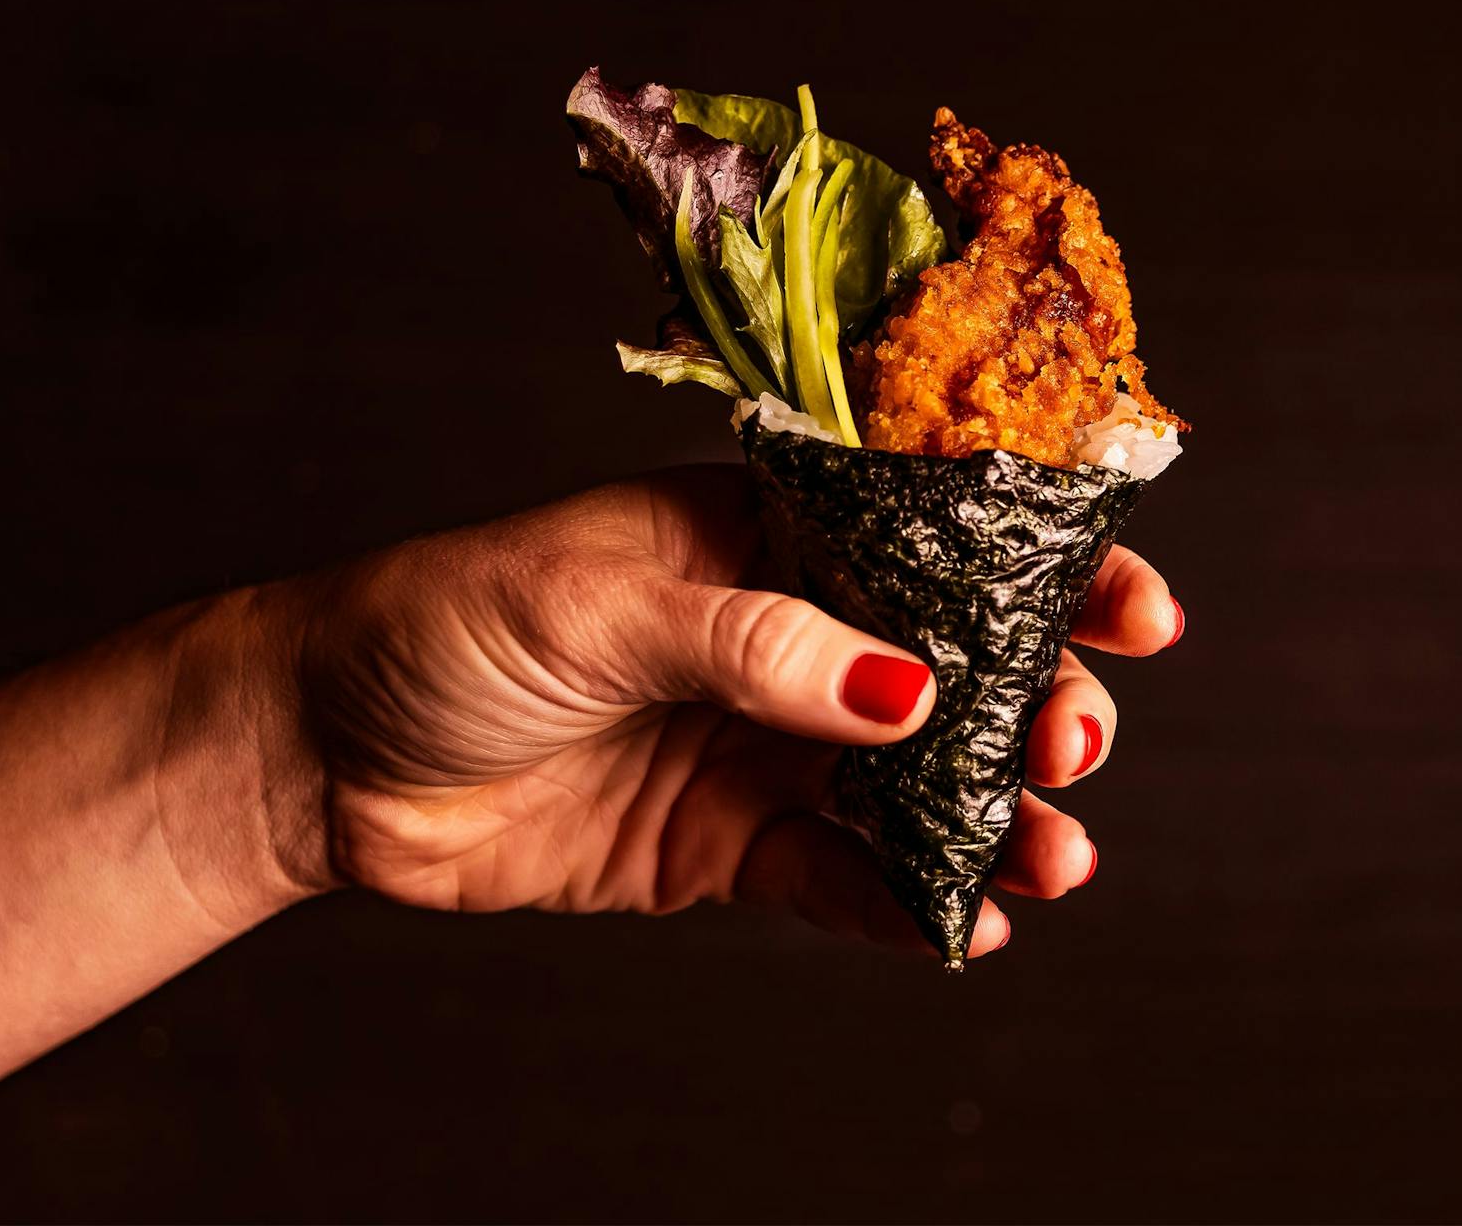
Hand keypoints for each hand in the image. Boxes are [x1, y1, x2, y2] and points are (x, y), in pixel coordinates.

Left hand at [276, 464, 1180, 960]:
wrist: (326, 754)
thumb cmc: (449, 624)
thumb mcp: (604, 601)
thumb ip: (759, 642)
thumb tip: (908, 686)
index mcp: (763, 537)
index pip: (931, 541)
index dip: (1042, 570)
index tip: (1134, 611)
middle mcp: (782, 638)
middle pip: (951, 669)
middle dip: (1035, 703)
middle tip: (1075, 744)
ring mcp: (761, 745)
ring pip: (913, 782)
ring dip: (995, 816)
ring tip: (1053, 858)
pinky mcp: (725, 845)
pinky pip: (840, 877)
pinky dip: (909, 903)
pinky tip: (970, 924)